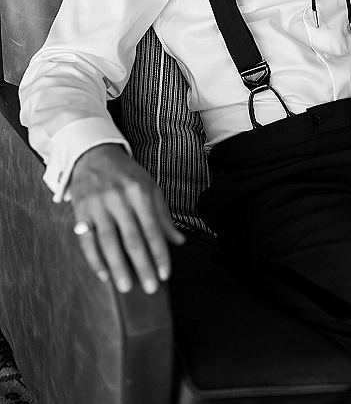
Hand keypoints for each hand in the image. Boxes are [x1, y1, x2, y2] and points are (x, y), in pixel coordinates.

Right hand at [69, 144, 185, 293]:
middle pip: (132, 238)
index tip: (165, 274)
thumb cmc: (126, 174)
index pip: (153, 228)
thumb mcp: (149, 187)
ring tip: (126, 287)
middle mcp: (119, 198)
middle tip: (150, 288)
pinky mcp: (80, 211)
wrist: (93, 154)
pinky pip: (86, 240)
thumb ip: (163, 215)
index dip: (159, 253)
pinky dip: (95, 259)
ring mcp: (97, 205)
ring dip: (118, 267)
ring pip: (108, 241)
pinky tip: (104, 275)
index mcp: (139, 191)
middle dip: (142, 265)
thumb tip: (178, 241)